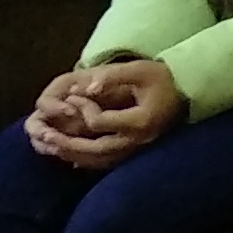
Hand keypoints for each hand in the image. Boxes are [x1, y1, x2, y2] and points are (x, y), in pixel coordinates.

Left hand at [29, 58, 182, 166]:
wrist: (187, 91)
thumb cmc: (163, 78)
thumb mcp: (139, 70)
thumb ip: (111, 76)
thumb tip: (85, 87)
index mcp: (139, 121)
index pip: (100, 123)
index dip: (82, 110)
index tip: (74, 96)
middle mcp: (138, 140)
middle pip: (96, 150)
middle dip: (68, 143)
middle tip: (45, 136)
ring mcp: (138, 148)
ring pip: (100, 160)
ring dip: (73, 155)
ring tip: (51, 147)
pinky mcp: (136, 150)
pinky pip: (107, 162)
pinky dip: (87, 160)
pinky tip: (71, 156)